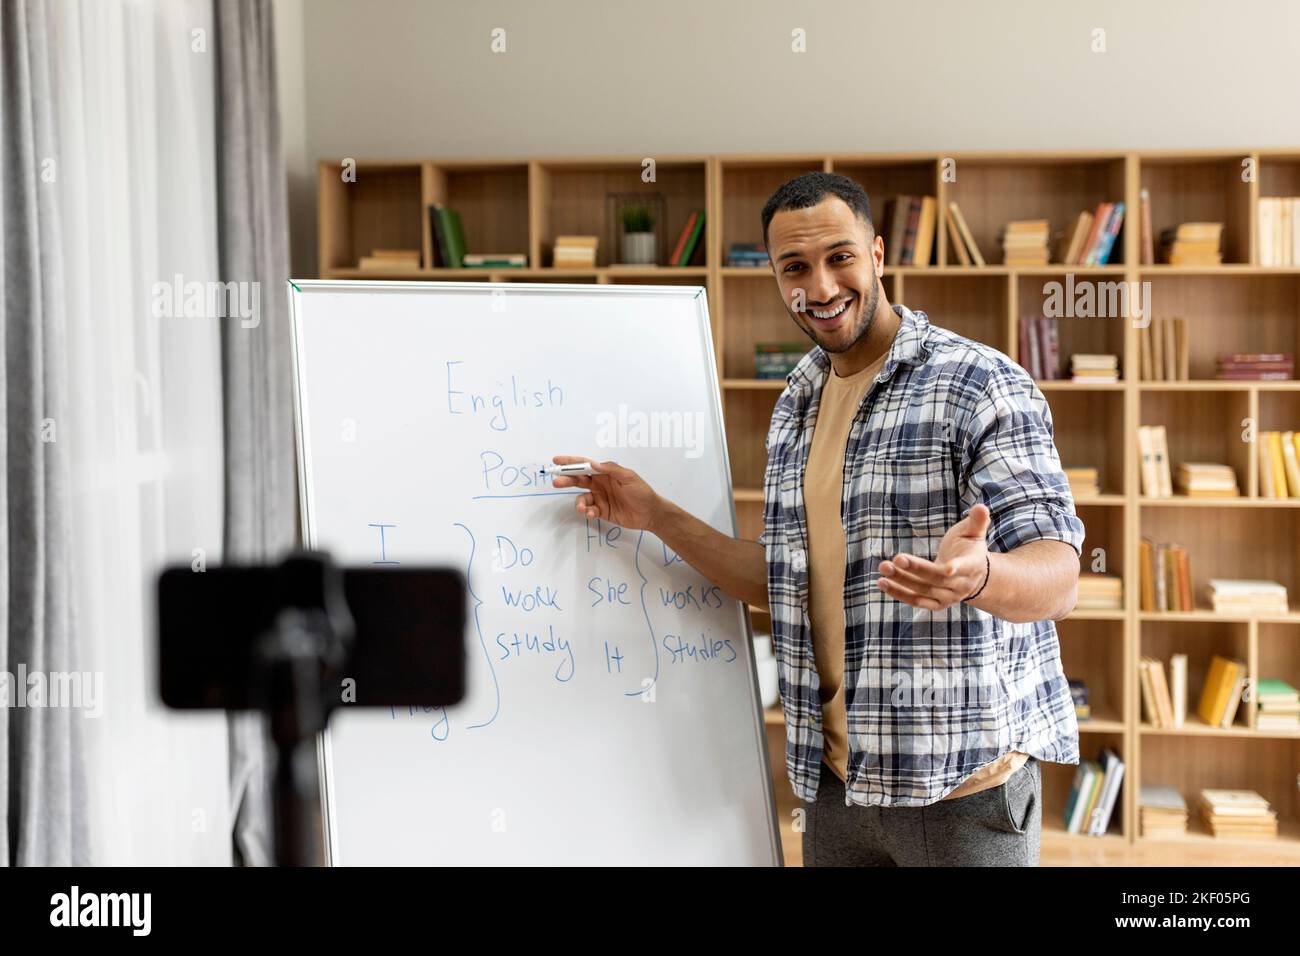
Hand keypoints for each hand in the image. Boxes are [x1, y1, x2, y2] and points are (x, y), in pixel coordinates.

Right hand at [549, 456, 661, 530]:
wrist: (650, 512)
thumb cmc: (641, 491)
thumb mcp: (629, 477)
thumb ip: (611, 469)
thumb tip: (593, 464)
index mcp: (605, 473)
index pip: (585, 465)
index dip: (571, 462)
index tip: (557, 460)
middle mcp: (600, 484)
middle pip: (578, 480)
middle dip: (566, 480)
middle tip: (557, 482)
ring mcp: (600, 498)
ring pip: (582, 498)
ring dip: (579, 502)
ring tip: (583, 508)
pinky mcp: (601, 511)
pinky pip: (589, 510)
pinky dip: (588, 512)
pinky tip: (592, 514)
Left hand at [877, 504, 991, 611]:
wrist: (971, 576)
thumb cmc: (968, 548)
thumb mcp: (973, 533)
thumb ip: (977, 521)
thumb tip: (981, 506)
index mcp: (972, 566)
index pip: (964, 567)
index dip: (956, 567)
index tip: (947, 567)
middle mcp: (961, 585)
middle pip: (937, 578)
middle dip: (916, 568)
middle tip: (897, 558)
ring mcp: (948, 597)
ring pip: (923, 591)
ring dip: (901, 581)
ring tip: (883, 567)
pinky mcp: (935, 604)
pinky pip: (915, 601)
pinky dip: (898, 593)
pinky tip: (882, 582)